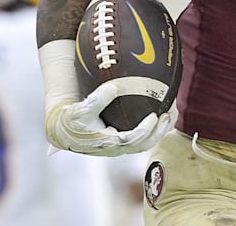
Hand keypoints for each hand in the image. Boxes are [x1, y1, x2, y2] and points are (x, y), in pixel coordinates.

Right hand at [45, 82, 177, 156]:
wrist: (64, 131)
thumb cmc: (72, 121)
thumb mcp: (80, 110)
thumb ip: (96, 100)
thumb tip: (113, 88)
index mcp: (108, 143)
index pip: (132, 140)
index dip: (145, 130)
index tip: (154, 116)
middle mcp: (117, 147)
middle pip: (144, 144)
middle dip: (159, 131)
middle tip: (169, 115)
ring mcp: (121, 146)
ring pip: (146, 143)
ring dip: (160, 131)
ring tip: (171, 114)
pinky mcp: (124, 141)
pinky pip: (144, 137)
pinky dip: (155, 128)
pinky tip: (163, 114)